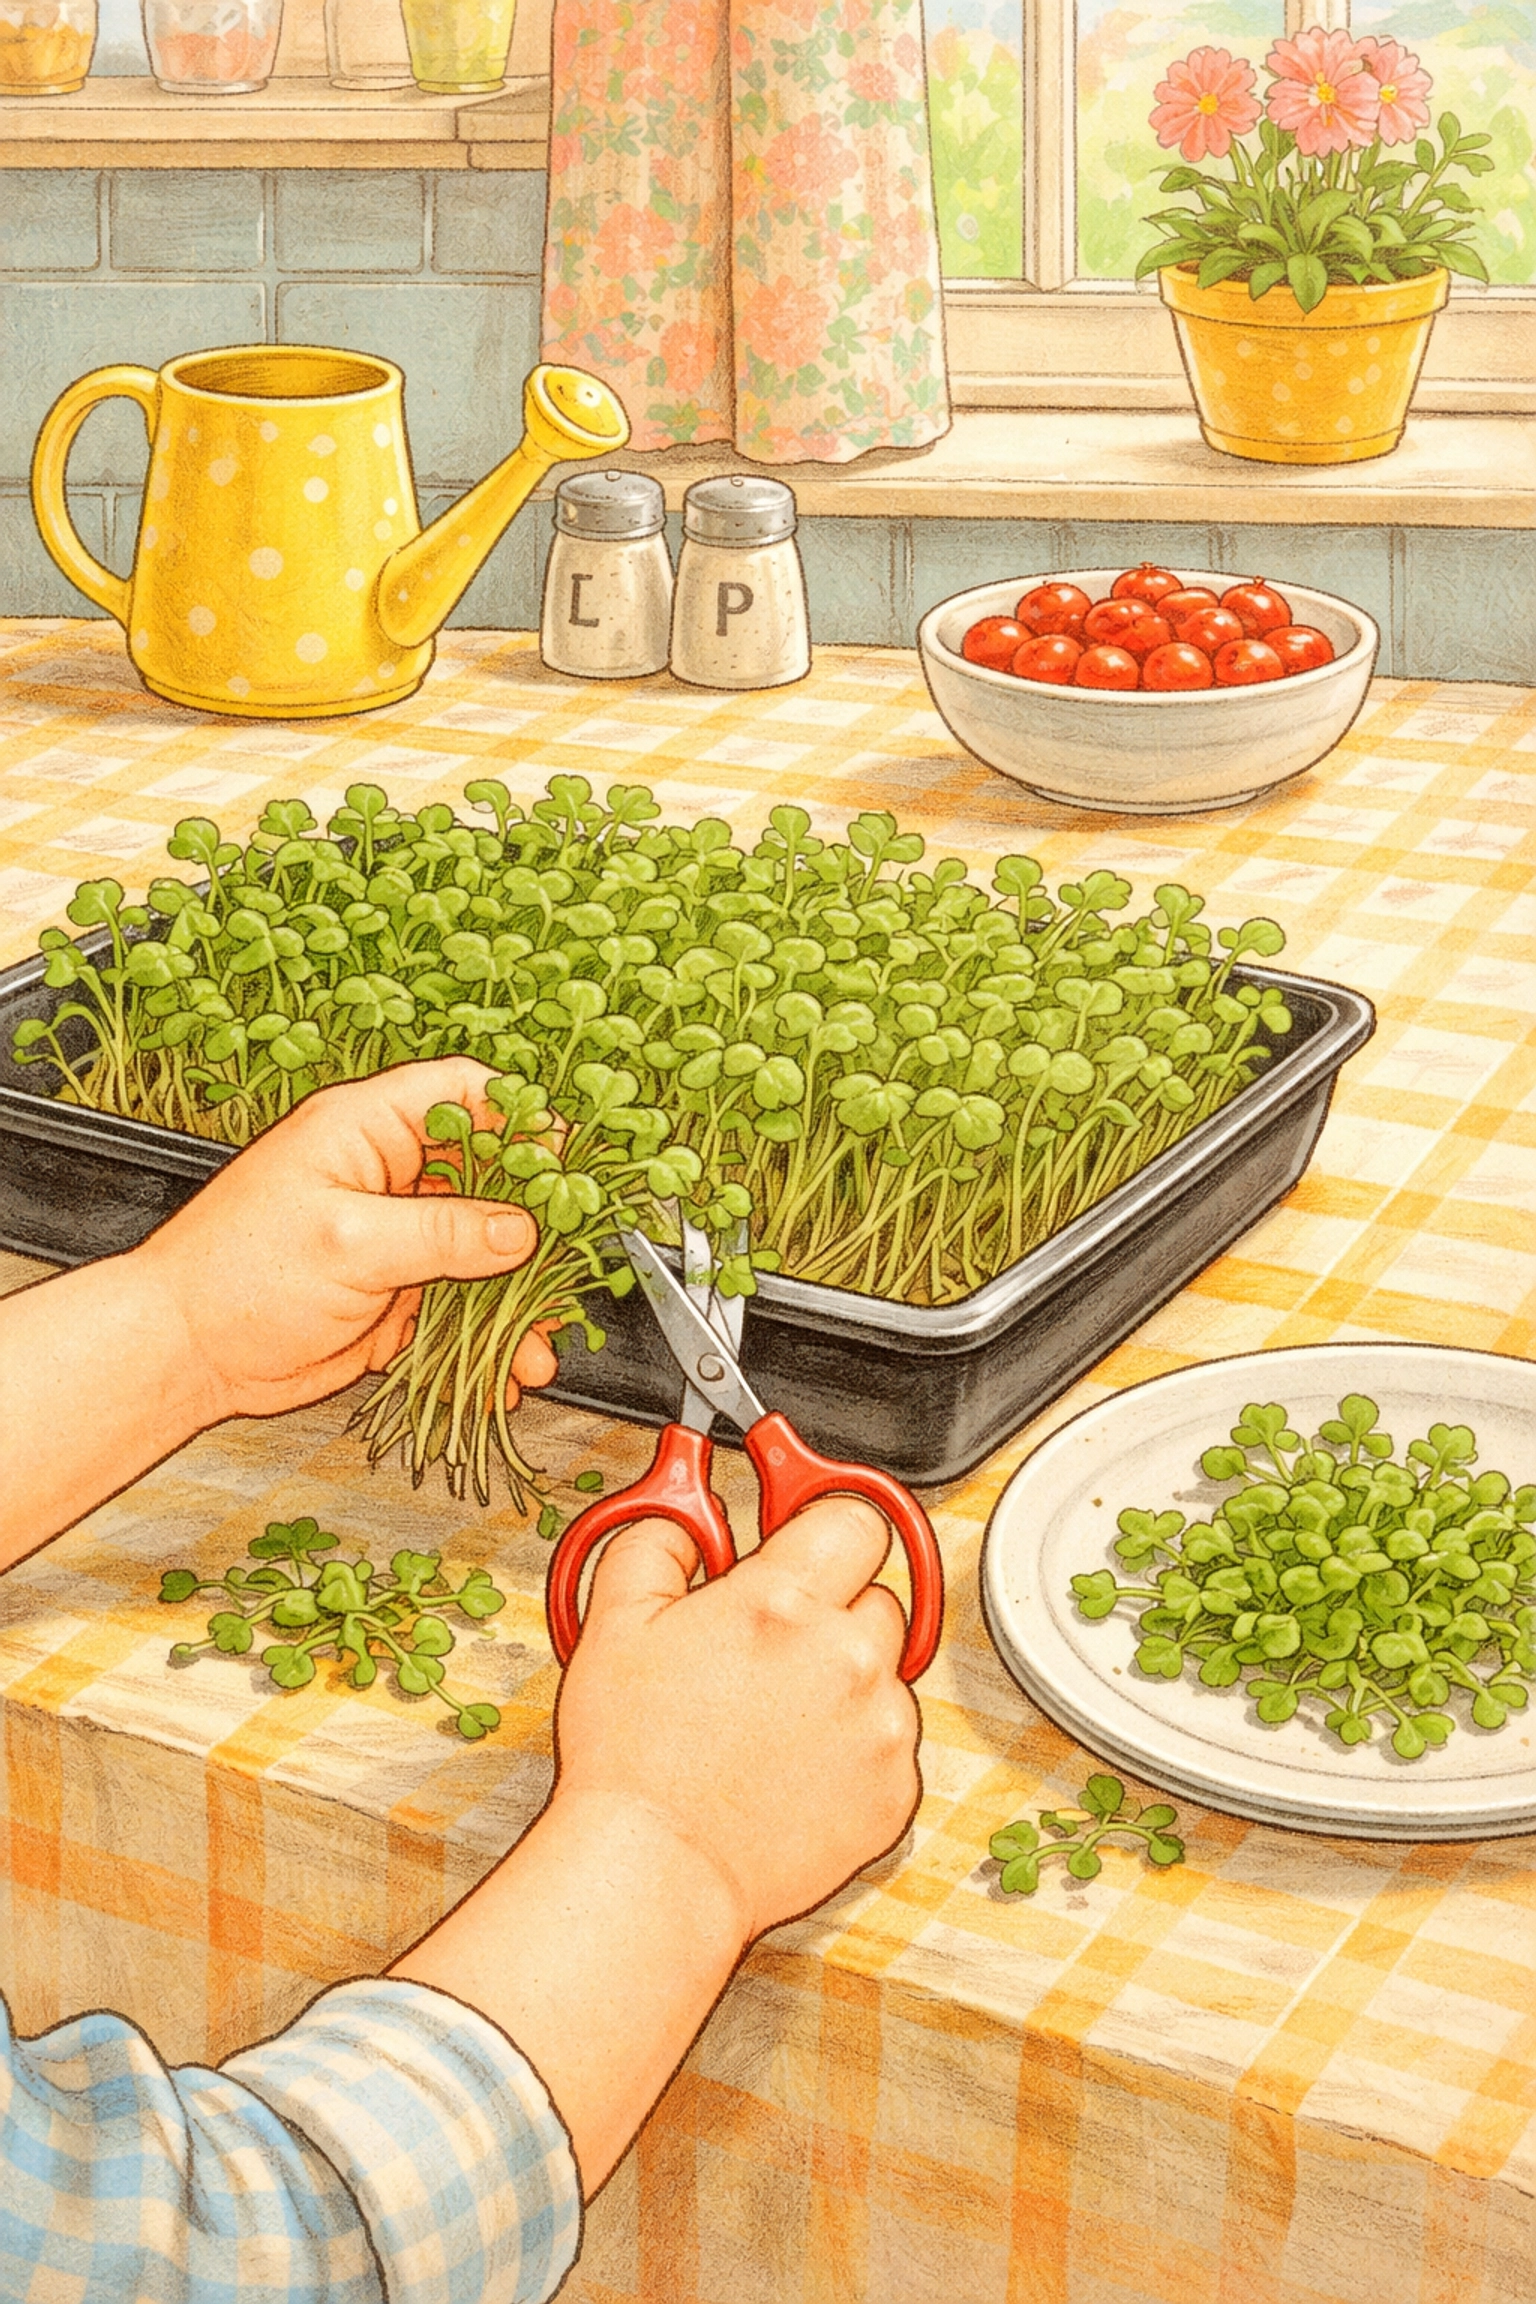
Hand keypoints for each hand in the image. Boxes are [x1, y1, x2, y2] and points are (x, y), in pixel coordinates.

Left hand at [134, 1057, 557, 1424]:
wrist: (186, 1355)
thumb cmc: (235, 1275)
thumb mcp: (347, 1242)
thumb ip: (441, 1233)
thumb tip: (518, 1230)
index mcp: (365, 1130)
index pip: (460, 1094)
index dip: (518, 1118)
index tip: (562, 1160)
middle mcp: (387, 1177)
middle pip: (489, 1179)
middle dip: (535, 1224)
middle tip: (571, 1261)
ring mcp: (395, 1239)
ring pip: (484, 1254)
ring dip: (518, 1299)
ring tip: (541, 1339)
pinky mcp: (395, 1296)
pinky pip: (461, 1310)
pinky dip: (489, 1340)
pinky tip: (505, 1369)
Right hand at [390, 1494, 921, 2190]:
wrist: (659, 1868)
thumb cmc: (633, 1760)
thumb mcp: (615, 1622)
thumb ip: (657, 1541)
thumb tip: (686, 1515)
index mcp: (782, 1603)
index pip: (855, 1517)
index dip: (825, 1524)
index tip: (808, 1540)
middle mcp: (845, 1657)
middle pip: (877, 1593)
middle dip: (832, 1607)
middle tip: (775, 1643)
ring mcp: (878, 1727)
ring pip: (887, 1671)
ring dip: (845, 1679)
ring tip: (776, 1716)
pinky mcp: (893, 1790)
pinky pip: (891, 1743)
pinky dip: (855, 1746)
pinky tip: (795, 1764)